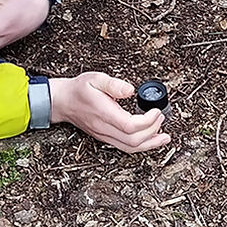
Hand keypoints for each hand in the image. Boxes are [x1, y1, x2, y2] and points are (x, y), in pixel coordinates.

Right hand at [49, 73, 171, 153]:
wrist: (62, 102)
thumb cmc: (78, 90)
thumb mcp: (95, 78)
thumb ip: (113, 84)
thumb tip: (130, 90)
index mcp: (103, 113)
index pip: (130, 126)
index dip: (148, 121)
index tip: (156, 111)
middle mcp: (104, 128)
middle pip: (133, 140)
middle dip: (152, 131)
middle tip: (160, 117)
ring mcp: (104, 135)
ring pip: (130, 148)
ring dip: (150, 144)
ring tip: (164, 136)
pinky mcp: (105, 138)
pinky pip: (125, 147)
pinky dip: (141, 145)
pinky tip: (151, 139)